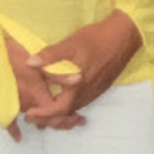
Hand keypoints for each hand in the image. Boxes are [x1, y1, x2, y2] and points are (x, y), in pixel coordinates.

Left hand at [21, 12, 142, 129]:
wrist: (124, 36)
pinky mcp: (100, 87)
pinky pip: (82, 102)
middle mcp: (87, 92)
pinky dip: (70, 106)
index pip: (58, 109)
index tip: (29, 112)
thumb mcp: (71, 44)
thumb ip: (50, 55)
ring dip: (59, 113)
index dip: (43, 114)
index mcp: (78, 85)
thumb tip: (30, 63)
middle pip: (66, 114)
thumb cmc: (96, 39)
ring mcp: (95, 91)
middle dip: (48, 117)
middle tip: (32, 114)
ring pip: (75, 109)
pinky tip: (64, 99)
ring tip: (44, 109)